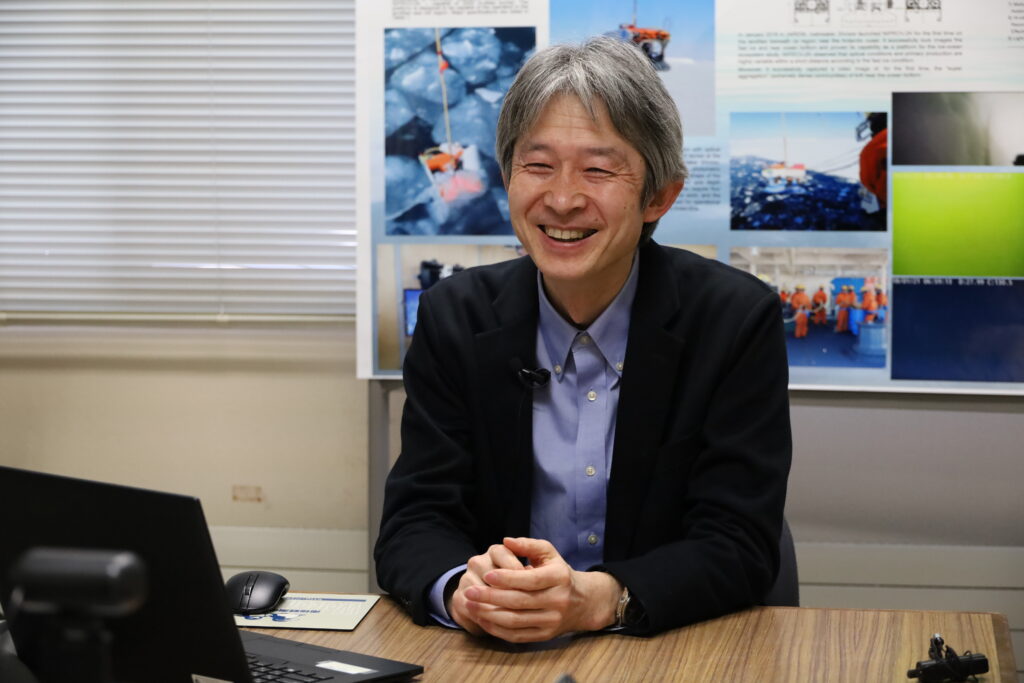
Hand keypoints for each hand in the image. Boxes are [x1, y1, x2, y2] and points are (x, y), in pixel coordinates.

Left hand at [460, 537, 621, 642]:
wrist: (581, 602)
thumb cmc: (558, 573)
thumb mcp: (549, 554)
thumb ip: (528, 545)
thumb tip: (506, 540)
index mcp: (559, 577)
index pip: (530, 580)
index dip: (507, 578)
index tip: (487, 575)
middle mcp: (558, 600)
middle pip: (519, 602)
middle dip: (491, 597)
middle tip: (469, 591)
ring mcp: (552, 620)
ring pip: (516, 621)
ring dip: (489, 614)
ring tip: (470, 605)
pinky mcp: (545, 635)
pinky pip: (517, 635)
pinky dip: (497, 629)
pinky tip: (482, 619)